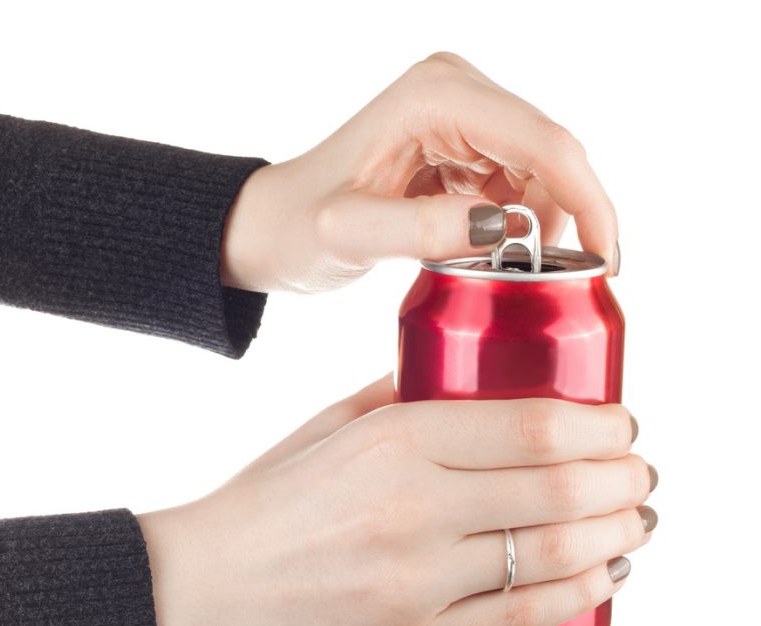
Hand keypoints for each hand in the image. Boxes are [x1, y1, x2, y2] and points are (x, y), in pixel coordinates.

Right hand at [136, 373, 654, 625]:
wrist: (204, 590)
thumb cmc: (265, 501)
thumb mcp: (326, 427)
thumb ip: (401, 396)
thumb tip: (473, 382)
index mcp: (390, 442)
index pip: (530, 426)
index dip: (598, 425)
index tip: (619, 423)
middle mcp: (412, 510)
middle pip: (560, 488)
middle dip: (623, 477)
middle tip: (640, 470)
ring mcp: (418, 583)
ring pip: (555, 553)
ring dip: (616, 533)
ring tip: (634, 519)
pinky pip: (523, 616)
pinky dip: (580, 592)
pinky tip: (602, 573)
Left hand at [221, 52, 619, 292]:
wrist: (272, 226)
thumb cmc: (297, 227)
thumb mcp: (347, 236)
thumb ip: (418, 232)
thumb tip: (503, 230)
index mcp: (436, 96)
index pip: (544, 143)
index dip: (589, 202)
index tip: (606, 265)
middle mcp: (456, 90)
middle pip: (551, 155)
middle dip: (561, 220)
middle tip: (543, 283)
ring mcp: (461, 113)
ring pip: (539, 173)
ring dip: (534, 228)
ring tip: (493, 272)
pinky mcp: (461, 142)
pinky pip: (515, 184)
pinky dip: (513, 226)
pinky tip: (481, 255)